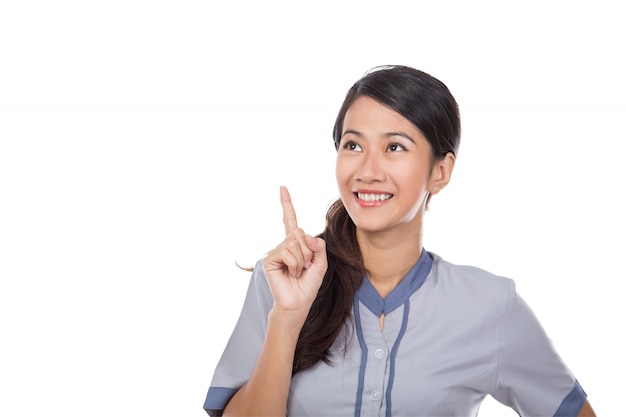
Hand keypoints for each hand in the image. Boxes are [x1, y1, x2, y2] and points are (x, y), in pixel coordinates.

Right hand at [262, 186, 326, 314]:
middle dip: (309, 251)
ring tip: (297, 272)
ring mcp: (276, 251)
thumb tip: (305, 234)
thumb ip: (318, 245)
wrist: (298, 302)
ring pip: (296, 243)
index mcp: (295, 243)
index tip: (282, 188)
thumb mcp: (321, 262)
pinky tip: (290, 273)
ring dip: (303, 260)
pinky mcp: (269, 259)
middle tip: (305, 267)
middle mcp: (284, 244)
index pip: (290, 220)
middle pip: (301, 233)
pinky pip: (288, 252)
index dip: (286, 204)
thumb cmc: (308, 284)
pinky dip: (294, 264)